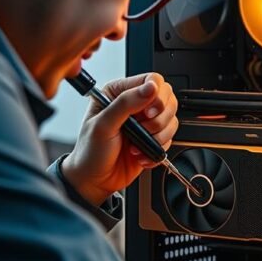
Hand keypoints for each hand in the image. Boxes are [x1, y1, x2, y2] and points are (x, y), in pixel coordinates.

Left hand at [62, 73, 177, 205]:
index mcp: (119, 92)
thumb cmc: (90, 151)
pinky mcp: (153, 138)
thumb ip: (126, 103)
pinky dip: (157, 149)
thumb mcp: (104, 124)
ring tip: (137, 144)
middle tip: (144, 128)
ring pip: (171, 119)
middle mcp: (135, 104)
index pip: (152, 80)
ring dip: (158, 135)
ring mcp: (145, 122)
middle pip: (168, 98)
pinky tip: (139, 153)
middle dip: (159, 118)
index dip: (156, 95)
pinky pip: (170, 138)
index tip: (148, 112)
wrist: (94, 180)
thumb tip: (150, 88)